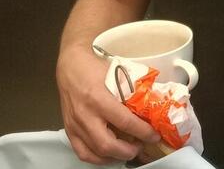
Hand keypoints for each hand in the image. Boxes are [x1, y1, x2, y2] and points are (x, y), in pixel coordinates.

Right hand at [56, 45, 160, 164]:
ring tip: (128, 151)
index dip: (142, 132)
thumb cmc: (94, 67)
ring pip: (94, 153)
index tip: (154, 136)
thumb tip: (149, 101)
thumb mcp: (117, 73)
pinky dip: (97, 158)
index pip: (124, 121)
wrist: (70, 65)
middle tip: (141, 146)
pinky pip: (82, 152)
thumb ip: (131, 89)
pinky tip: (109, 154)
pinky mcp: (69, 130)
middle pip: (107, 145)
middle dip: (128, 151)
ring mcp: (75, 125)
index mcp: (99, 98)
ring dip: (114, 157)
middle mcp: (85, 115)